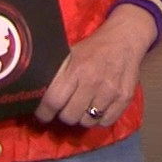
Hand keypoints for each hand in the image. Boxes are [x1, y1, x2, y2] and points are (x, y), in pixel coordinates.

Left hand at [35, 5, 157, 129]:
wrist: (125, 38)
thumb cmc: (93, 47)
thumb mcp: (70, 53)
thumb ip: (57, 73)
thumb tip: (36, 92)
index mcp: (76, 69)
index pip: (53, 100)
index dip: (44, 112)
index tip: (42, 115)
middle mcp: (93, 81)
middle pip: (69, 116)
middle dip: (64, 114)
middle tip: (66, 108)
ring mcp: (111, 91)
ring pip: (87, 122)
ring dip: (82, 117)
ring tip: (84, 106)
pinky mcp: (125, 98)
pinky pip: (106, 122)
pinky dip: (100, 119)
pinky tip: (99, 107)